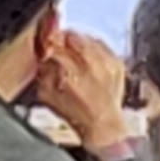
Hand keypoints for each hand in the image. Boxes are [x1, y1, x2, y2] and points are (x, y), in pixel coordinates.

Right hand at [34, 24, 134, 160]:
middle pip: (71, 36)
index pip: (53, 45)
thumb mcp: (48, 96)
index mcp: (67, 76)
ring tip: (73, 49)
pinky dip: (92, 45)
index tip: (46, 44)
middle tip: (59, 44)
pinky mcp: (117, 63)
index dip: (47, 42)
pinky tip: (88, 55)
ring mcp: (105, 64)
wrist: (103, 124)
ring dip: (77, 40)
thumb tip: (43, 54)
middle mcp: (88, 67)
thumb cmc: (75, 113)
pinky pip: (100, 43)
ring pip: (86, 38)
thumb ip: (42, 72)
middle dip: (63, 39)